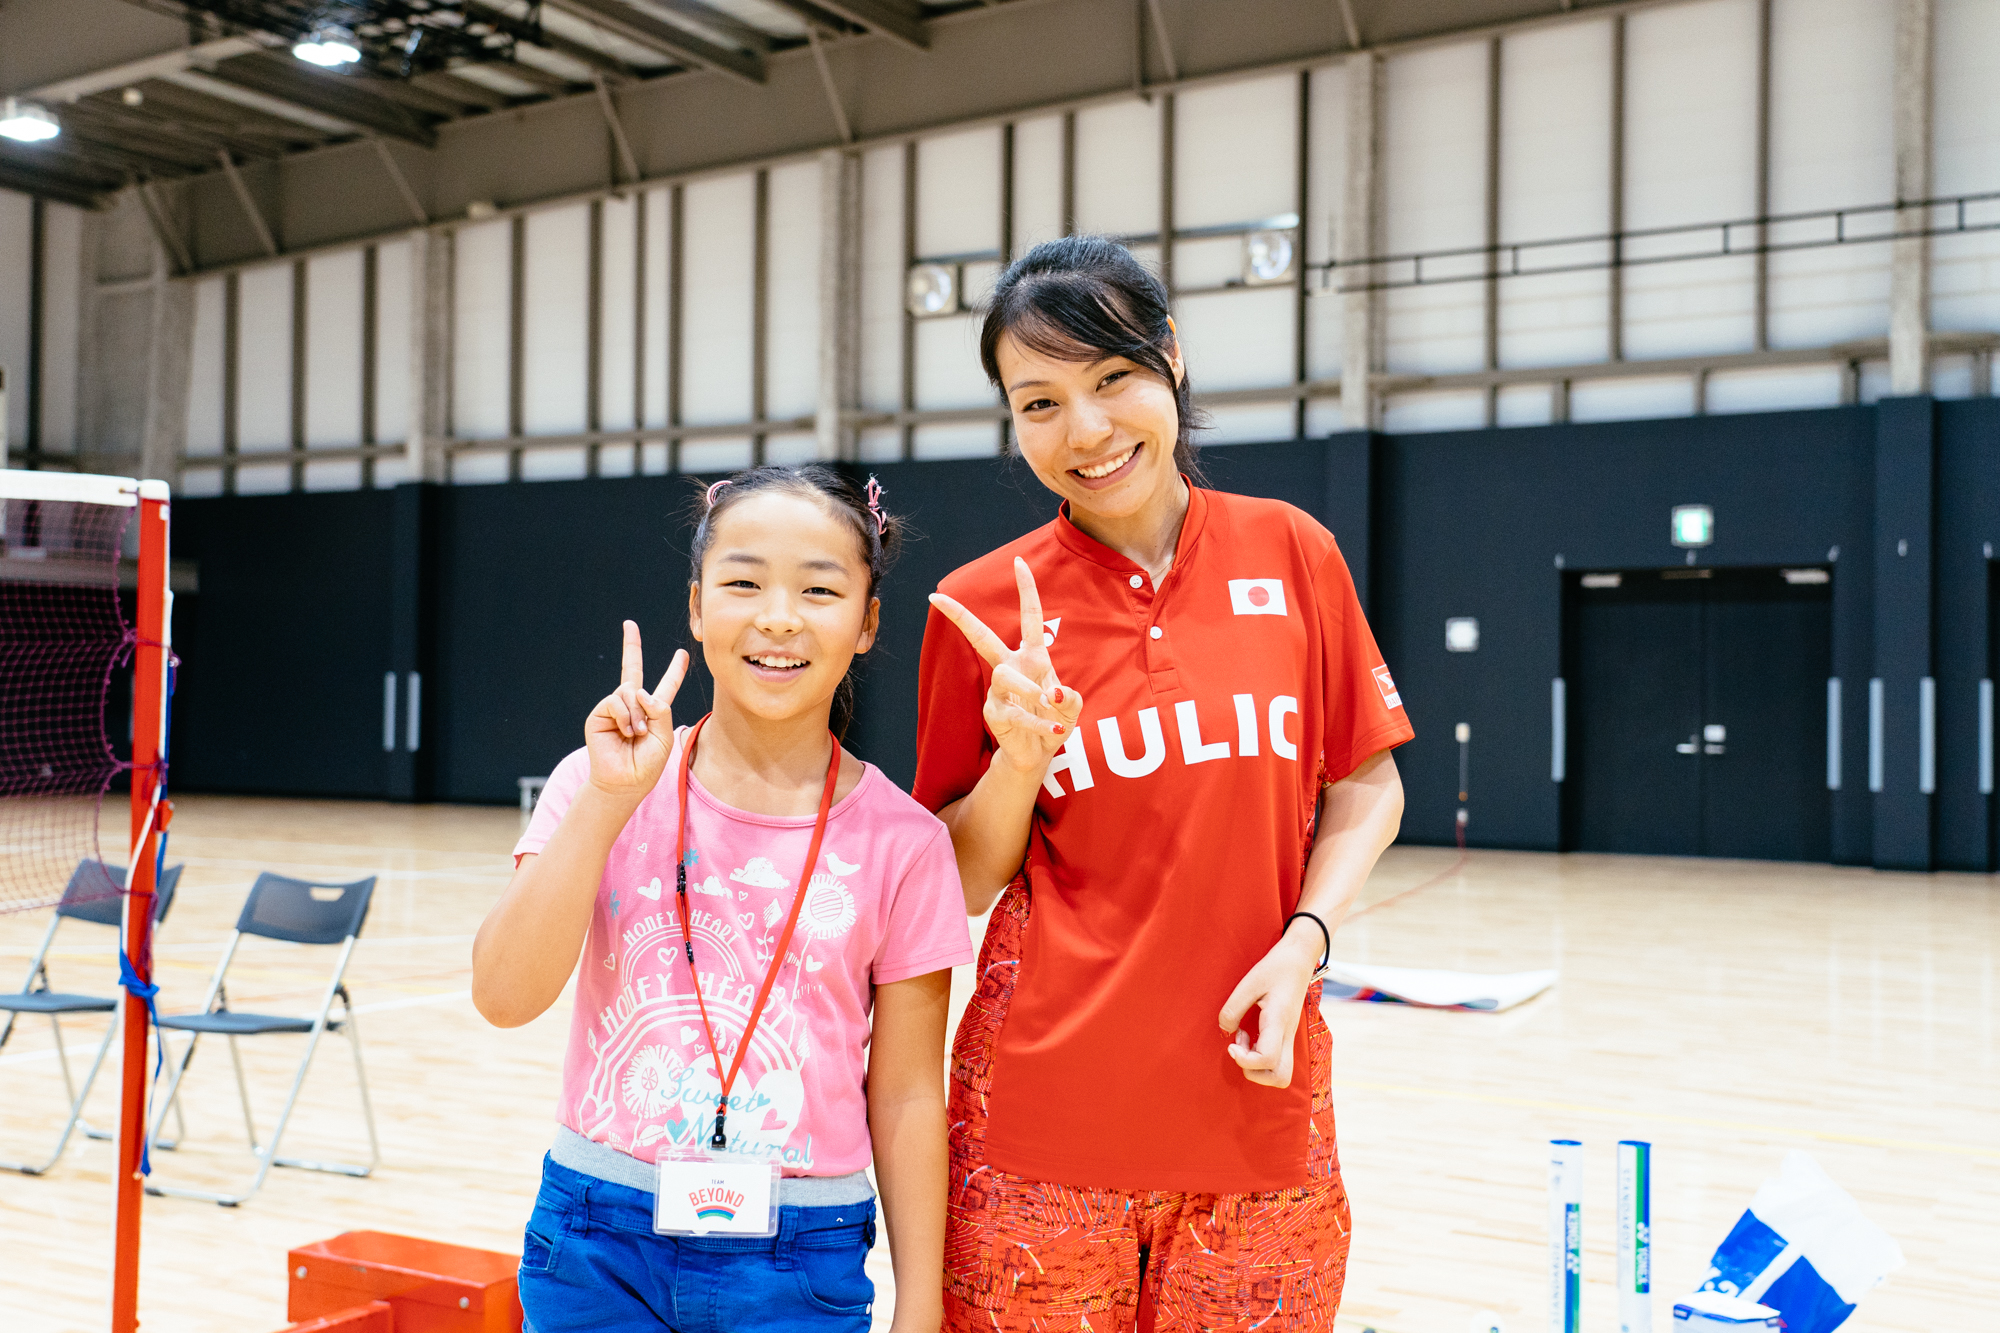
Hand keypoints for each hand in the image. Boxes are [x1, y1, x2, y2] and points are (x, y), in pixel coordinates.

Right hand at [584, 621, 688, 799]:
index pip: (665, 686)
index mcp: (653, 711)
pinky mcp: (600, 714)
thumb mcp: (663, 737)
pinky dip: (624, 715)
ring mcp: (615, 708)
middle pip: (632, 670)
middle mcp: (632, 706)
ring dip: (636, 714)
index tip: (681, 655)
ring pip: (629, 691)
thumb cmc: (646, 764)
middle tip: (629, 624)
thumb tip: (638, 691)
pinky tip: (625, 731)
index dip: (674, 671)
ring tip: (636, 734)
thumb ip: (660, 711)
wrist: (624, 781)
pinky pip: (616, 700)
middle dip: (631, 646)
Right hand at [929, 558, 1082, 777]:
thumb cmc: (1054, 718)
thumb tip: (1055, 693)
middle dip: (960, 617)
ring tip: (1050, 706)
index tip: (1018, 562)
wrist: (1040, 752)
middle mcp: (1011, 667)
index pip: (1030, 617)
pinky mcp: (994, 714)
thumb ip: (1071, 699)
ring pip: (1005, 676)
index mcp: (1032, 656)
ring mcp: (998, 691)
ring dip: (1031, 690)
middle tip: (937, 598)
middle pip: (982, 637)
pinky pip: (1014, 713)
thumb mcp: (1072, 706)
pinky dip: (1037, 722)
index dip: (1026, 590)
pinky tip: (1053, 729)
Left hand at [1217, 924, 1322, 1087]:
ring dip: (1257, 1066)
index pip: (1267, 1059)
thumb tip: (1225, 1030)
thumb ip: (1233, 1008)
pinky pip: (1278, 1060)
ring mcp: (1290, 1037)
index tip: (1232, 1044)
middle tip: (1239, 1047)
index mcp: (1278, 1022)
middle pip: (1280, 1078)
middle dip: (1254, 1073)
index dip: (1244, 1060)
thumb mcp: (1249, 983)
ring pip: (1281, 1073)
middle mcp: (1288, 1035)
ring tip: (1244, 1040)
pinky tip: (1250, 1034)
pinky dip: (1261, 1057)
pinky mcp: (1287, 1035)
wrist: (1299, 959)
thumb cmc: (1275, 968)